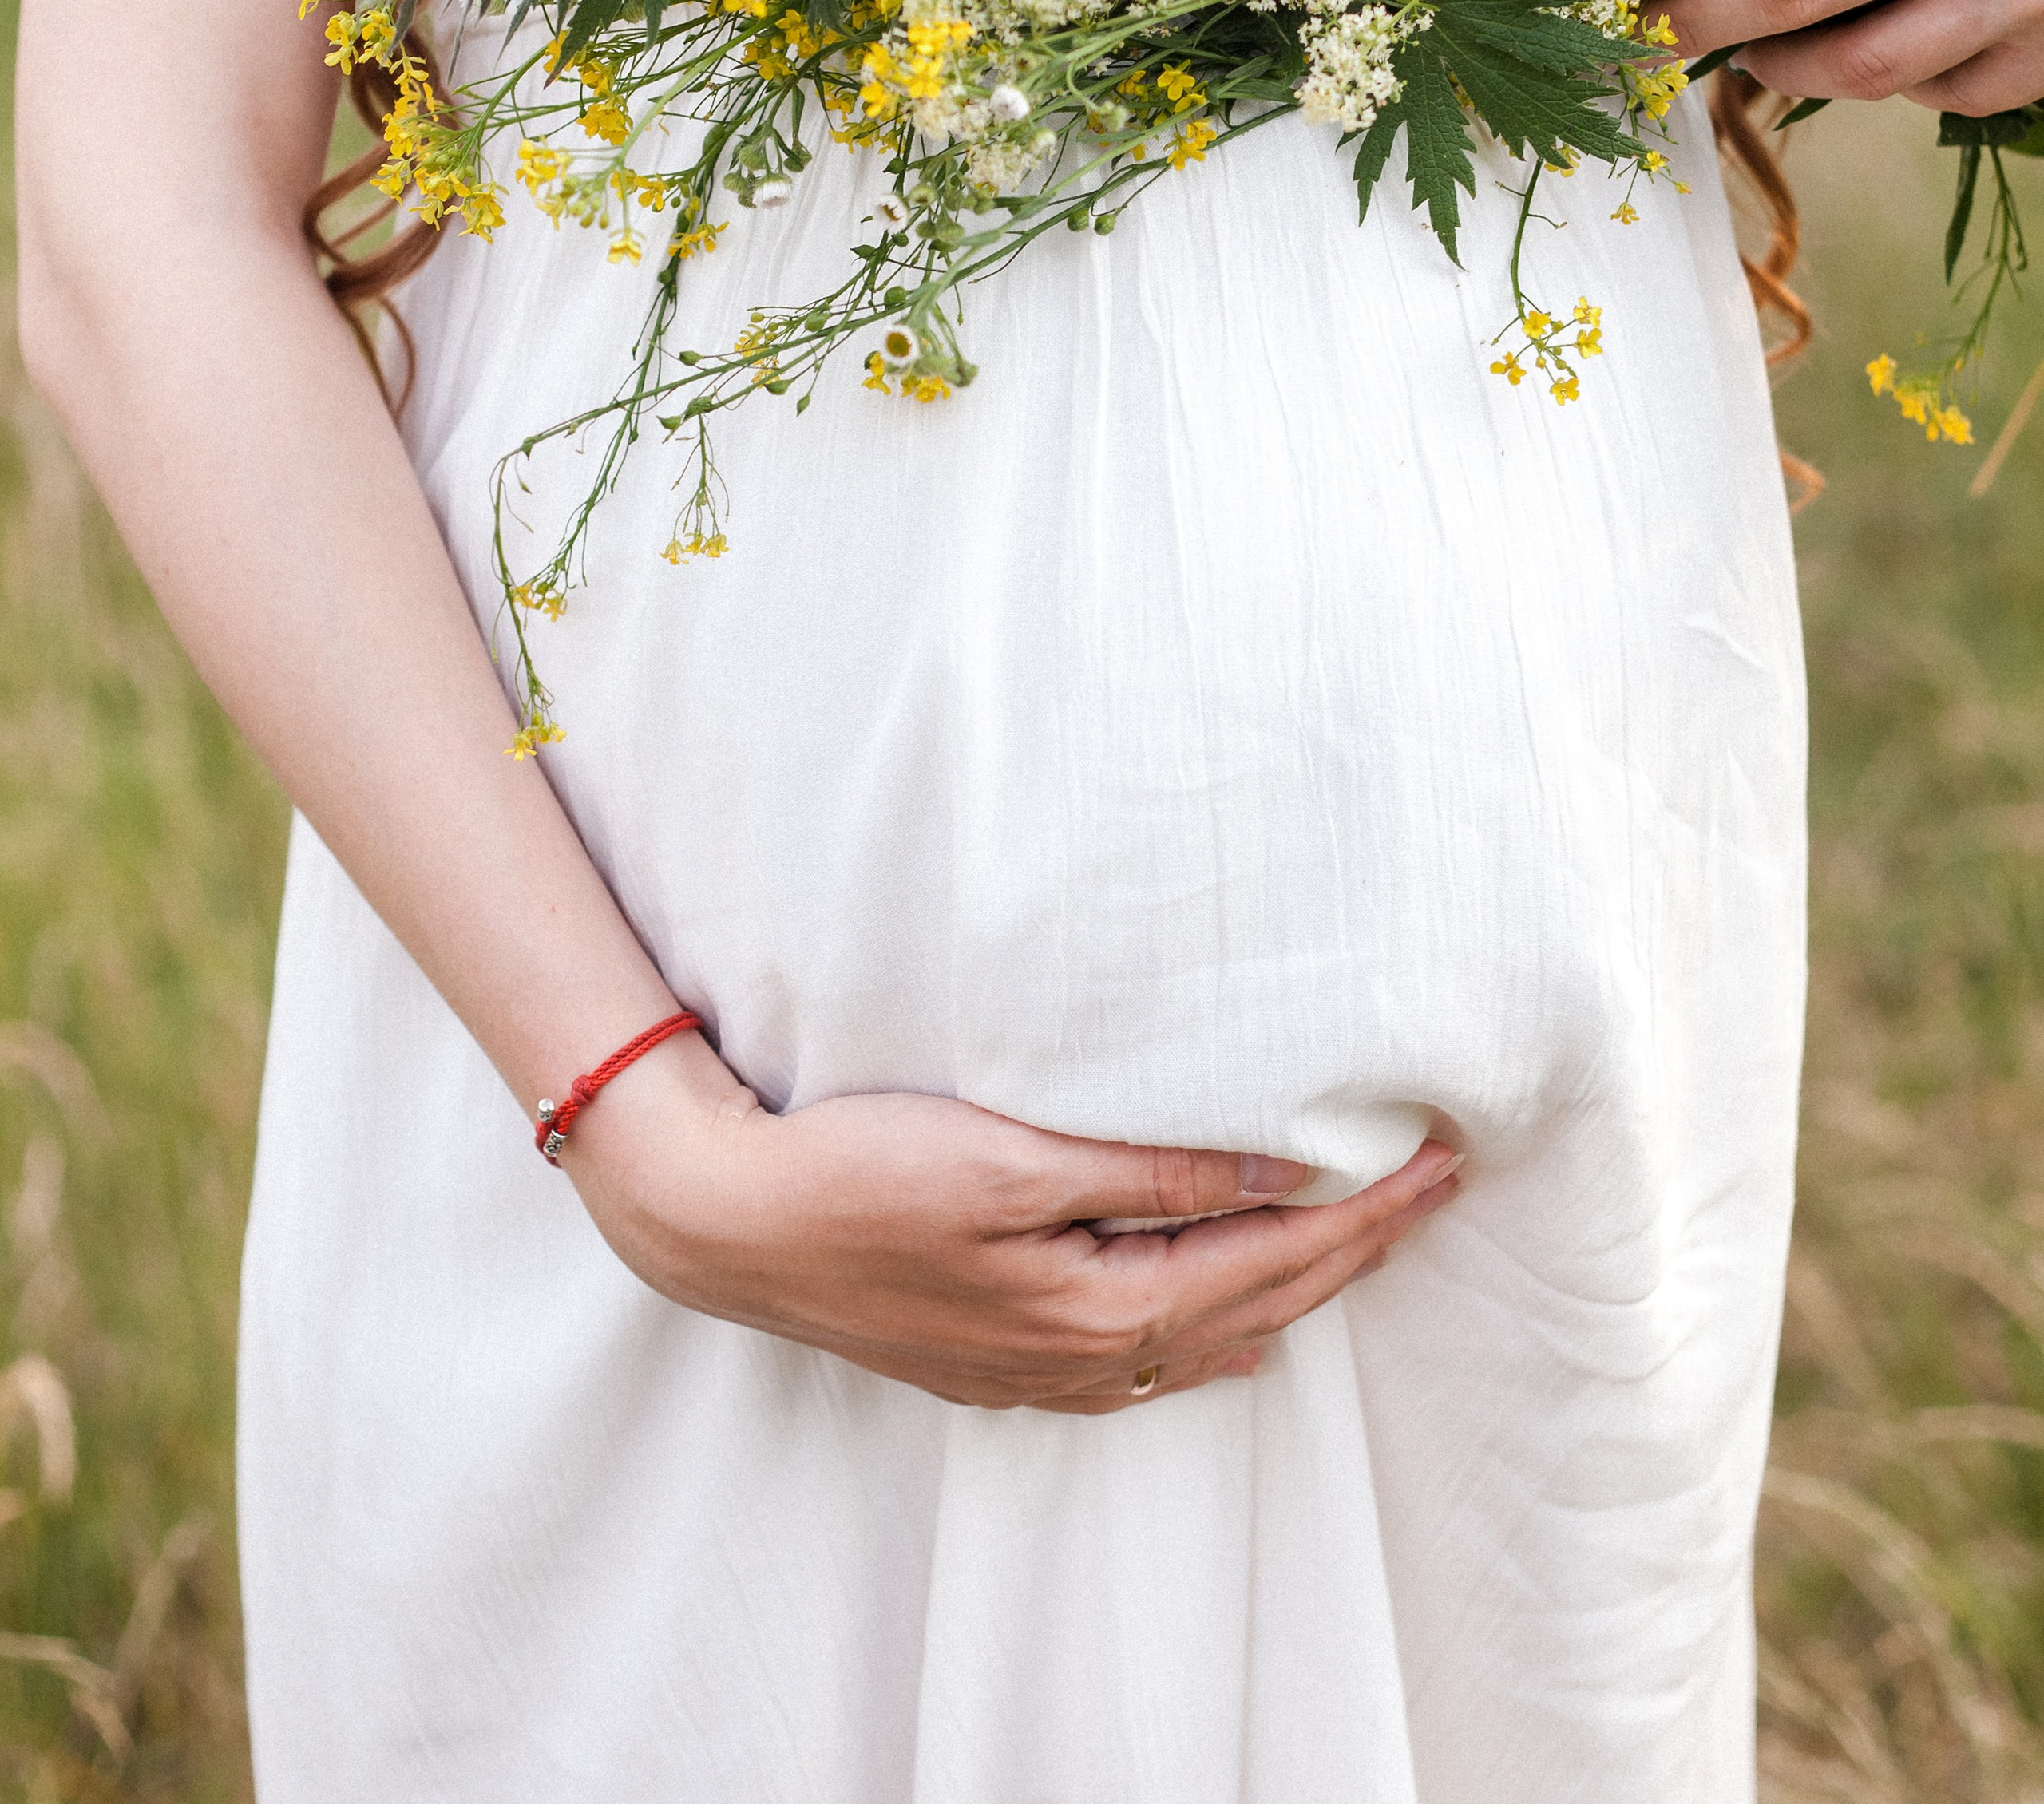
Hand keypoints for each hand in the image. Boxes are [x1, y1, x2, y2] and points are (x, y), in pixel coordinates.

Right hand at [564, 1038, 1461, 1413]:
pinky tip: (1239, 1342)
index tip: (1443, 1161)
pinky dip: (1213, 1338)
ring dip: (1295, 1285)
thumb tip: (1283, 1167)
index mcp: (1099, 1310)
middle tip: (1440, 1187)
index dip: (1367, 1210)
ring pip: (1208, 1335)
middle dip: (1356, 1247)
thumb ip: (1154, 1169)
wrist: (726, 1221)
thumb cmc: (859, 1172)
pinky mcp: (999, 1361)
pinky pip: (1144, 1364)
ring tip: (1368, 1243)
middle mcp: (1083, 1361)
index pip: (1274, 1256)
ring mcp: (1038, 1373)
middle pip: (1257, 1302)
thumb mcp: (1016, 1157)